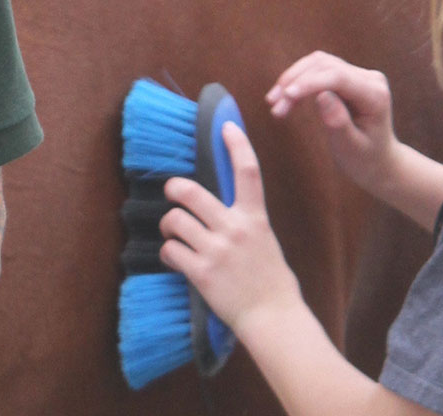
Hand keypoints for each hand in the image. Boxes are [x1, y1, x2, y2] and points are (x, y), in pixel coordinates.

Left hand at [159, 123, 304, 335]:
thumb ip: (245, 221)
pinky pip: (169, 250)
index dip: (235, 144)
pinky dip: (169, 254)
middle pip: (189, 191)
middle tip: (173, 195)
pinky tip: (178, 261)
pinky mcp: (201, 271)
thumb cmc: (270, 281)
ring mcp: (217, 249)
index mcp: (255, 218)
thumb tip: (220, 208)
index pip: (247, 172)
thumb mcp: (265, 241)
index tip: (225, 125)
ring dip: (168, 227)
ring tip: (176, 237)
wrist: (273, 317)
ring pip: (173, 219)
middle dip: (173, 189)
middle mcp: (235, 228)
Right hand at [266, 51, 401, 192]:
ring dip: (292, 79)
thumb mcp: (351, 148)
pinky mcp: (345, 76)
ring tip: (273, 102)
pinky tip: (284, 97)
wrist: (377, 160)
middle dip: (295, 82)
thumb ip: (338, 122)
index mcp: (375, 96)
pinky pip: (316, 69)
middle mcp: (370, 79)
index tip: (285, 96)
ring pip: (317, 63)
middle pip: (325, 66)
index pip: (339, 78)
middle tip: (274, 107)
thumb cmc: (364, 158)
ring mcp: (358, 75)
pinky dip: (296, 80)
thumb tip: (322, 96)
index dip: (310, 83)